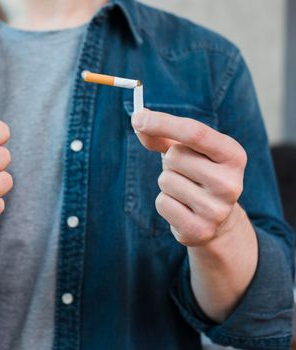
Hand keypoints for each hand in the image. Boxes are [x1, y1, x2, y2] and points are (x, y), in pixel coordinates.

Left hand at [132, 109, 247, 246]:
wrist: (217, 220)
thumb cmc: (197, 174)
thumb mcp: (188, 150)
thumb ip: (163, 135)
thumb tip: (139, 119)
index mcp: (233, 155)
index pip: (195, 132)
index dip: (163, 123)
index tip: (138, 118)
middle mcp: (231, 182)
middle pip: (175, 157)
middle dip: (170, 162)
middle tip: (185, 172)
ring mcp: (217, 209)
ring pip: (166, 181)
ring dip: (167, 184)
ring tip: (185, 191)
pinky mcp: (201, 229)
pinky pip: (162, 203)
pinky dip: (165, 203)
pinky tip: (182, 208)